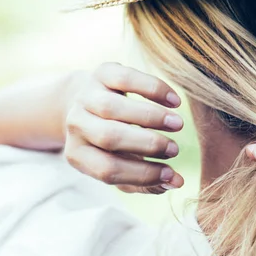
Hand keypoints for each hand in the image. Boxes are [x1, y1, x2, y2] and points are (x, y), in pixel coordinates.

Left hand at [63, 62, 184, 193]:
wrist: (86, 100)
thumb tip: (176, 183)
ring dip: (152, 117)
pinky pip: (127, 78)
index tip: (171, 174)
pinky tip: (175, 102)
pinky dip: (154, 89)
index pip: (108, 170)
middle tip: (175, 149)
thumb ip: (146, 180)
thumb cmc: (111, 141)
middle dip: (147, 144)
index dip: (142, 174)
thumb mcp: (121, 163)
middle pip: (110, 137)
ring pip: (114, 108)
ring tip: (178, 125)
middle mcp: (76, 125)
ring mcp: (86, 96)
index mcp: (78, 154)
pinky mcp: (101, 72)